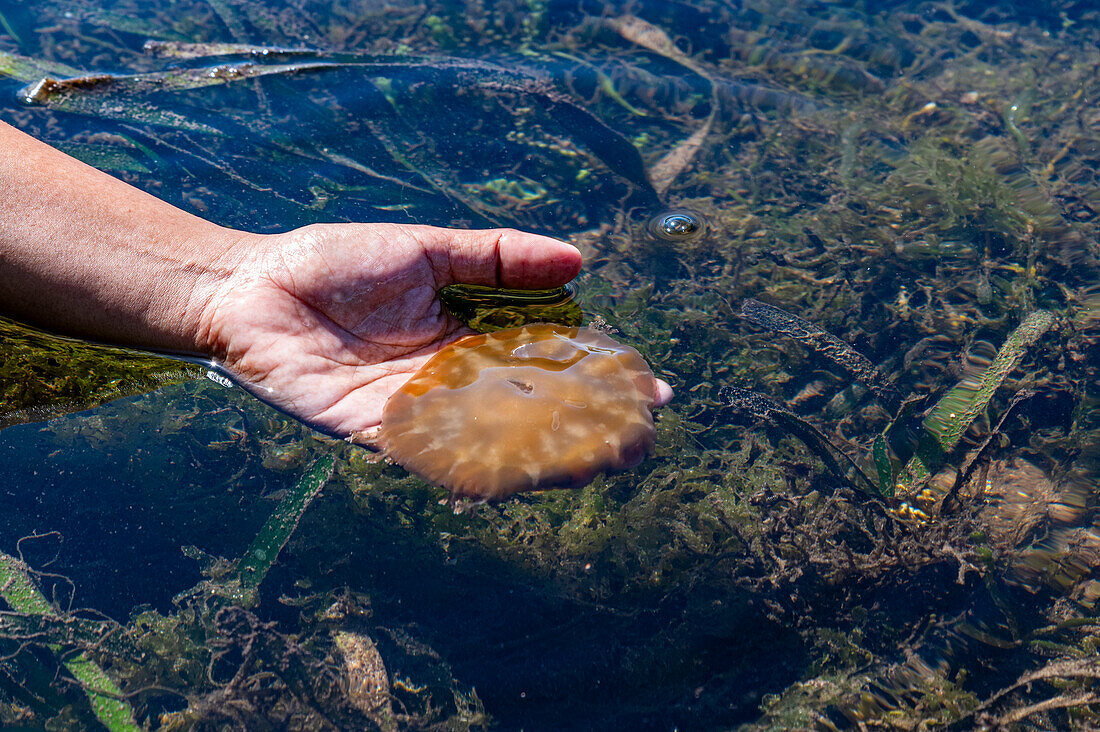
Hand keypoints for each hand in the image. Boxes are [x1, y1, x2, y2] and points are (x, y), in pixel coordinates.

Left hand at [200, 223, 672, 439]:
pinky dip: (474, 466)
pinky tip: (520, 474)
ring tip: (598, 461)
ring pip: (489, 441)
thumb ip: (497, 258)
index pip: (544, 364)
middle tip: (639, 440)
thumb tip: (579, 260)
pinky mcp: (373, 431)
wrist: (252, 285)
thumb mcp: (428, 250)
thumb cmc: (333, 262)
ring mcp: (413, 411)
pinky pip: (430, 455)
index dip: (595, 377)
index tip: (647, 387)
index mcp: (465, 339)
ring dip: (545, 455)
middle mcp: (447, 382)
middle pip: (528, 412)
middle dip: (584, 427)